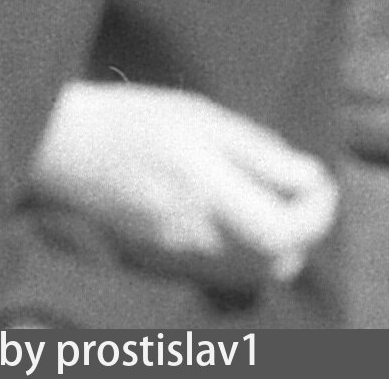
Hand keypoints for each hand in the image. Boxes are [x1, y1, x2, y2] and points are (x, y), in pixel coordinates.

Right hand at [29, 81, 338, 293]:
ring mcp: (177, 254)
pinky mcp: (164, 258)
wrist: (66, 148)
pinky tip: (240, 207)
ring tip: (274, 194)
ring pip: (252, 270)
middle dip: (304, 230)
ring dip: (278, 239)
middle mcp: (194, 237)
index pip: (282, 235)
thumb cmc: (137, 120)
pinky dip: (248, 246)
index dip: (317, 213)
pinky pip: (225, 268)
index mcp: (206, 195)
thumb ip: (260, 153)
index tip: (322, 180)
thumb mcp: (206, 118)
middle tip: (304, 188)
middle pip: (276, 264)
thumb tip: (308, 178)